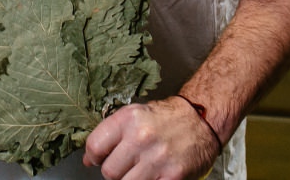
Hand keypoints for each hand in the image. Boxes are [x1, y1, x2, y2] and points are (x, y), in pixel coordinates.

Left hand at [82, 97, 219, 179]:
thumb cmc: (165, 118)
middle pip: (109, 171)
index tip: (97, 160)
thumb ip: (111, 134)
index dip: (93, 157)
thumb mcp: (135, 115)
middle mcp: (141, 138)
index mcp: (128, 119)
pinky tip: (152, 176)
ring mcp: (157, 159)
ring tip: (139, 171)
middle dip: (113, 172)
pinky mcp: (172, 176)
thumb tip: (89, 159)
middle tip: (123, 167)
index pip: (95, 146)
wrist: (200, 120)